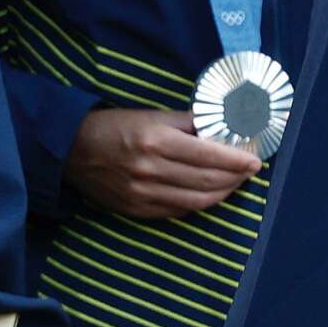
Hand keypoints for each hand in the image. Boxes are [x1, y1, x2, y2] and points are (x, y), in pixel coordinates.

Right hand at [65, 108, 258, 219]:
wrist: (71, 149)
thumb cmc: (117, 126)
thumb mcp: (153, 115)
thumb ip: (190, 123)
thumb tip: (225, 125)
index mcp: (156, 142)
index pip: (210, 156)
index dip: (238, 161)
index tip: (256, 161)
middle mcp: (150, 170)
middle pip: (208, 181)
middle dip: (236, 178)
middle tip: (250, 172)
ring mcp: (142, 194)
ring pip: (197, 201)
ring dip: (223, 193)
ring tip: (236, 183)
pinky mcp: (135, 209)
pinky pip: (178, 211)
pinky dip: (199, 204)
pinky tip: (210, 194)